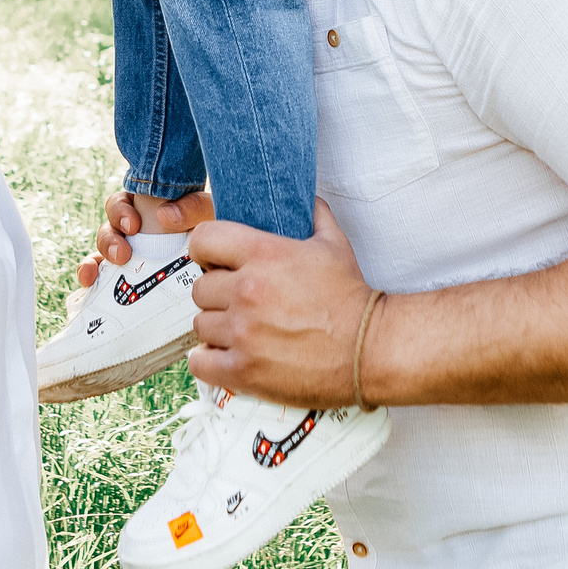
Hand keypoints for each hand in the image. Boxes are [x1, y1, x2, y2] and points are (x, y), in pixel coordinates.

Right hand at [78, 189, 214, 287]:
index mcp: (146, 209)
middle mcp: (133, 232)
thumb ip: (193, 207)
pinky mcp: (127, 277)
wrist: (224, 263)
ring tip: (112, 269)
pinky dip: (89, 275)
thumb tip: (165, 216)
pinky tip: (88, 281)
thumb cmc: (213, 232)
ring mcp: (129, 255)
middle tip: (123, 254)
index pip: (122, 204)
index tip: (132, 226)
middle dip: (110, 239)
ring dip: (100, 257)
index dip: (120, 212)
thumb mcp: (208, 213)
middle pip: (109, 228)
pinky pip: (100, 276)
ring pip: (102, 251)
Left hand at [186, 201, 374, 407]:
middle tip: (238, 301)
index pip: (202, 239)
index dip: (206, 250)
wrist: (368, 348)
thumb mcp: (334, 244)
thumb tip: (304, 198)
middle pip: (199, 287)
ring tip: (241, 330)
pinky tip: (228, 354)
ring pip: (200, 324)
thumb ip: (313, 214)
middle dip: (217, 294)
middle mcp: (247, 292)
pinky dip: (209, 359)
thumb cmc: (350, 298)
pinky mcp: (243, 370)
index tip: (215, 261)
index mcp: (264, 255)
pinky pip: (200, 362)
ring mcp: (243, 333)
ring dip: (217, 327)